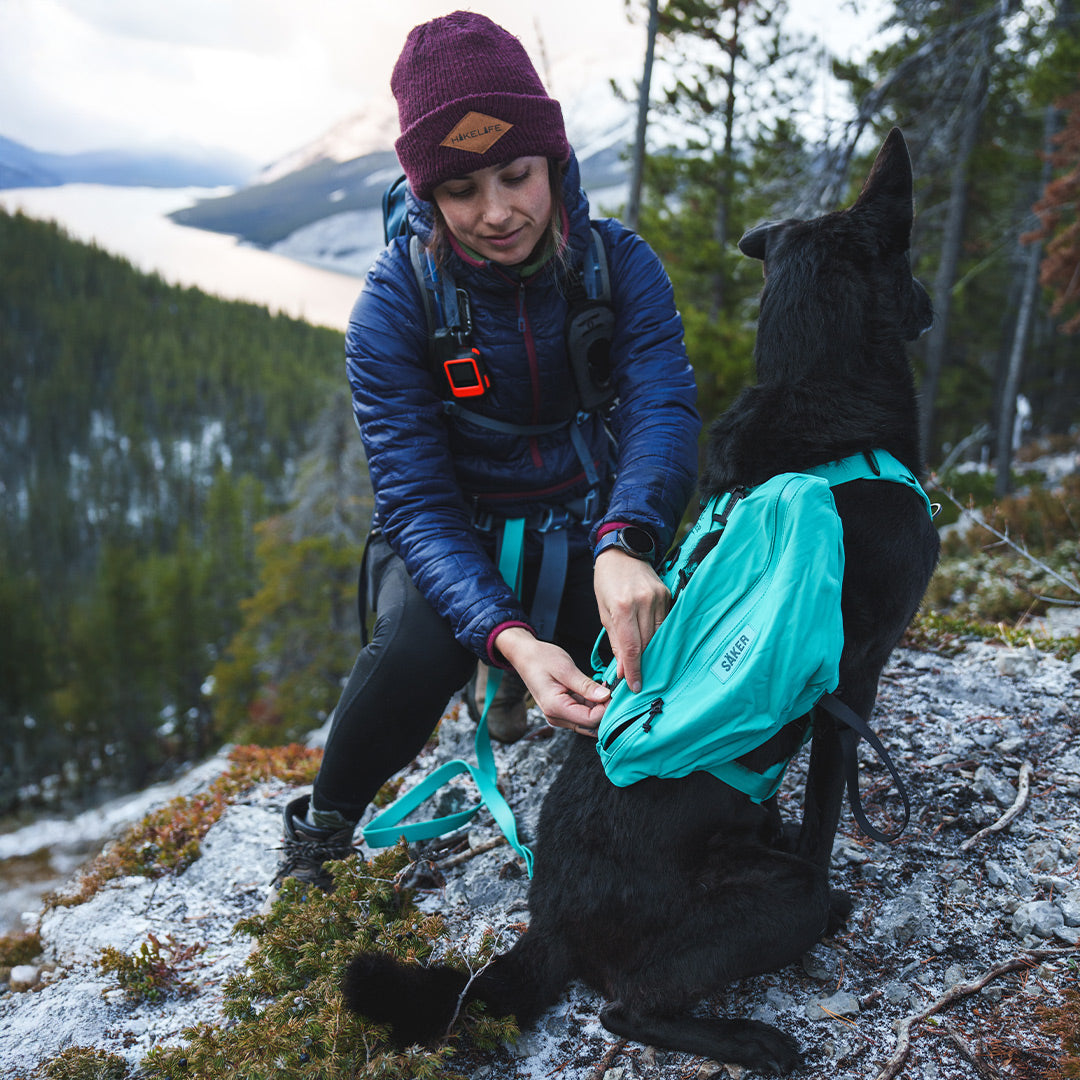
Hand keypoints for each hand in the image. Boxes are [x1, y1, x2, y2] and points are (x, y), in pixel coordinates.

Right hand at [492, 627, 609, 736]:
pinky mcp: (562, 711)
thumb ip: (586, 685)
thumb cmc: (541, 659)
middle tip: (614, 690)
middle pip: (591, 725)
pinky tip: (597, 690)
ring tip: (606, 688)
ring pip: (588, 721)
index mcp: (556, 708)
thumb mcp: (566, 668)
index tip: (615, 692)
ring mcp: (559, 716)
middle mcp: (556, 717)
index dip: (607, 708)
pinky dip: (593, 705)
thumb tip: (606, 697)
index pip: (591, 720)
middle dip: (605, 710)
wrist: (525, 656)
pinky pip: (583, 714)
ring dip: (600, 707)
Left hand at [593, 549, 670, 692]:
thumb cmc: (607, 581)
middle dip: (642, 664)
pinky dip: (659, 636)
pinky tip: (655, 645)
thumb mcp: (603, 611)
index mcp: (623, 606)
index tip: (634, 686)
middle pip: (648, 643)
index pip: (632, 647)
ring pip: (659, 635)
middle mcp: (644, 602)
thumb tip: (622, 668)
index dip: (634, 670)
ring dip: (653, 652)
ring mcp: (659, 597)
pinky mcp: (667, 595)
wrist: (622, 551)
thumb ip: (615, 640)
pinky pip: (665, 623)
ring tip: (647, 665)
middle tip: (637, 680)